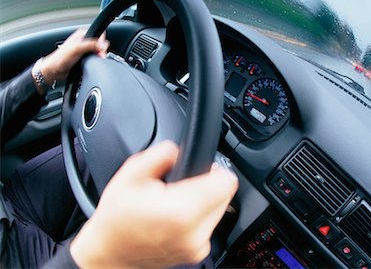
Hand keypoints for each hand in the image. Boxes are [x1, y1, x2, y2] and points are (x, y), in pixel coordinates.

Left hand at [39, 28, 108, 84]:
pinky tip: (90, 63)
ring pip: (99, 52)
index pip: (100, 35)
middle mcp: (84, 41)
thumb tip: (103, 45)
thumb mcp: (77, 49)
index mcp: (82, 34)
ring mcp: (84, 50)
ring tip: (92, 61)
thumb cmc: (61, 59)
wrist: (54, 70)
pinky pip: (95, 58)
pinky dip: (95, 61)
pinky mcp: (85, 58)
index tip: (100, 50)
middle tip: (97, 57)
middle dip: (101, 52)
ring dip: (98, 57)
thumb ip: (91, 45)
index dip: (102, 43)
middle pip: (101, 44)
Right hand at [70, 141, 238, 267]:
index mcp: (181, 212)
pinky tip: (175, 215)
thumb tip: (177, 149)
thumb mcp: (129, 175)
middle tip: (180, 185)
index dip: (215, 169)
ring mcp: (197, 246)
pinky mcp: (198, 253)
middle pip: (225, 195)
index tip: (202, 168)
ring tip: (174, 201)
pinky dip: (198, 216)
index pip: (226, 183)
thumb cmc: (115, 220)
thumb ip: (159, 155)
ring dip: (204, 201)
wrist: (109, 254)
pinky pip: (209, 224)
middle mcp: (195, 233)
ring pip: (219, 210)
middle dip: (207, 184)